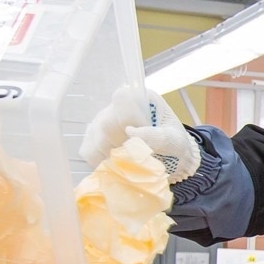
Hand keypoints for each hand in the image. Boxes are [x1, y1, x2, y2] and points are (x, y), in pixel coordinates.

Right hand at [83, 85, 200, 182]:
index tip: (136, 135)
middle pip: (105, 123)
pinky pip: (88, 150)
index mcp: (141, 100)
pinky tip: (117, 165)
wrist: (170, 159)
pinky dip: (100, 161)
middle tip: (136, 157)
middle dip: (120, 146)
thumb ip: (158, 136)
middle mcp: (117, 107)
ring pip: (94, 138)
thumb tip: (130, 132)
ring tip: (129, 162)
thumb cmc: (175, 146)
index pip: (122, 99)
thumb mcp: (175, 141)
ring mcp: (102, 121)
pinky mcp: (93, 137)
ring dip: (110, 156)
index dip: (126, 119)